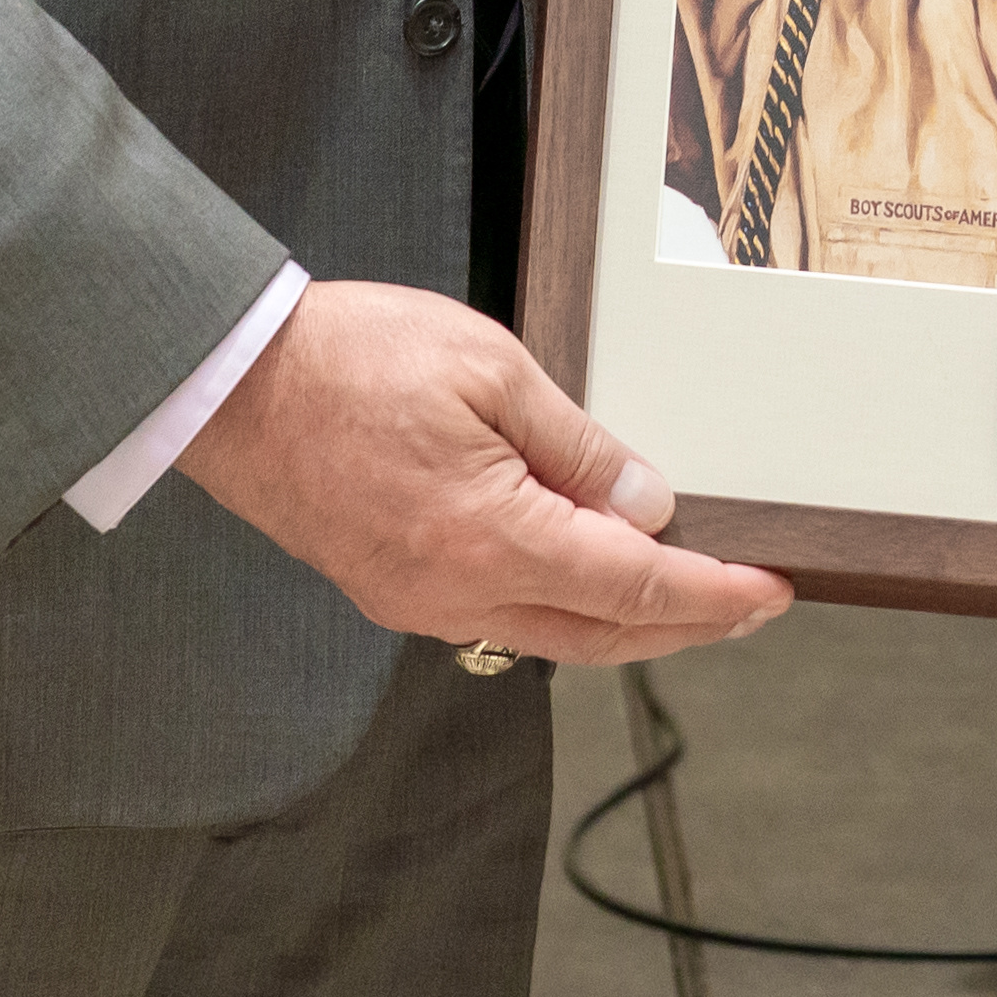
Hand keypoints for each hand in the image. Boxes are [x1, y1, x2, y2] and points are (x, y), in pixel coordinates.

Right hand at [176, 278, 792, 663]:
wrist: (228, 383)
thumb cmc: (348, 360)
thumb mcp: (490, 370)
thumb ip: (577, 445)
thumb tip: (645, 501)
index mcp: (492, 541)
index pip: (636, 588)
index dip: (713, 596)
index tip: (769, 592)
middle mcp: (455, 595)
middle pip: (601, 635)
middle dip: (683, 626)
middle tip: (744, 603)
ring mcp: (417, 601)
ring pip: (548, 637)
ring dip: (621, 623)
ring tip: (677, 591)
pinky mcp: (389, 590)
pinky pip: (495, 619)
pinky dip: (557, 607)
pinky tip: (579, 576)